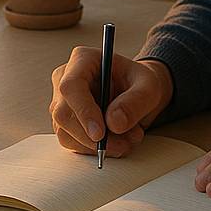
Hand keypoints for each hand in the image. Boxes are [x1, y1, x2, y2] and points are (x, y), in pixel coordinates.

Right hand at [49, 50, 172, 157]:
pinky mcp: (65, 122)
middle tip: (122, 145)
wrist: (138, 93)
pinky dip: (94, 149)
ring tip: (127, 141)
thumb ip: (135, 102)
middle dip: (92, 137)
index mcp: (83, 60)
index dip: (83, 111)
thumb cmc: (140, 83)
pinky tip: (116, 142)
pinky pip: (71, 142)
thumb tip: (113, 122)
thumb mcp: (149, 87)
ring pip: (66, 133)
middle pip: (64, 114)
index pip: (71, 86)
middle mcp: (65, 79)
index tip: (100, 134)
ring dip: (96, 146)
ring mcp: (62, 102)